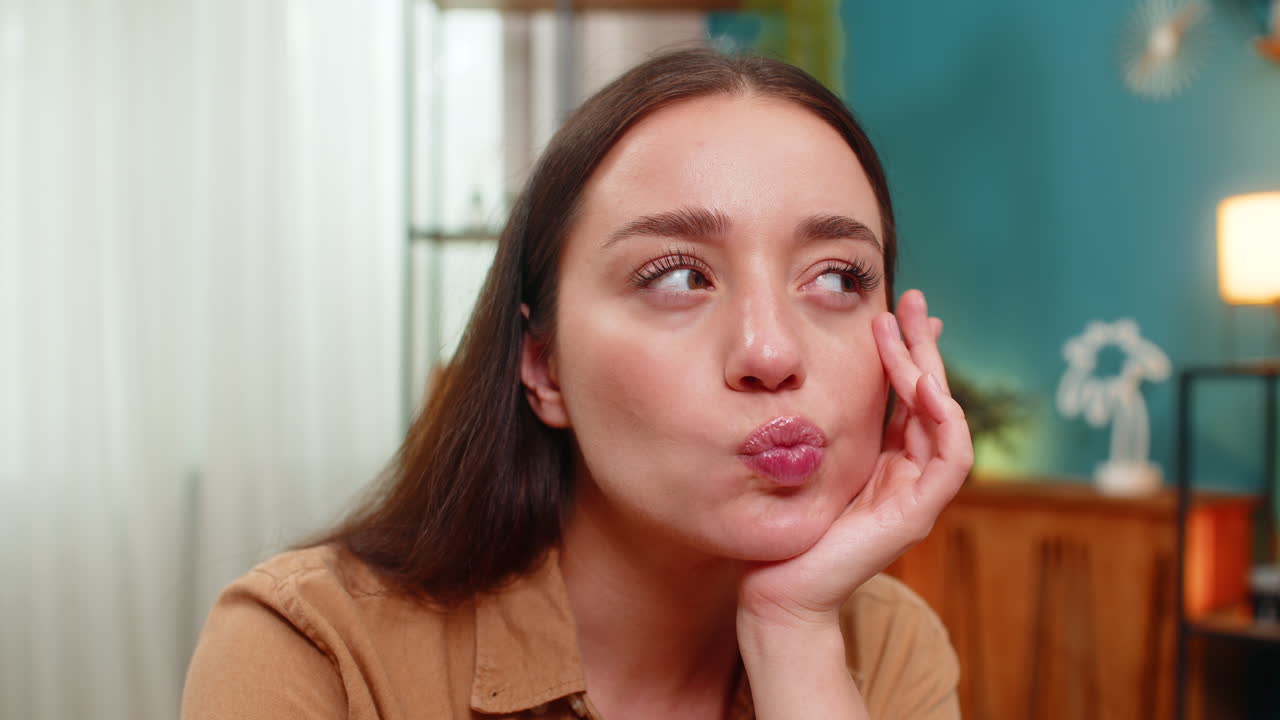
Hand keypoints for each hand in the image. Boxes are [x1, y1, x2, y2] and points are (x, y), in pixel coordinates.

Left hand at [737, 289, 973, 629]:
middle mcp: (907, 474)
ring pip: (945, 419)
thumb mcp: (804, 459)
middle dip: (924, 346)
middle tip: (912, 300)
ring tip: (907, 331)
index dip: (908, 351)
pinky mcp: (917, 514)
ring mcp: (917, 495)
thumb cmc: (783, 527)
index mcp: (886, 462)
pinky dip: (944, 420)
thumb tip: (798, 372)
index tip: (894, 309)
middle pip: (932, 398)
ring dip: (929, 370)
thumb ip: (818, 424)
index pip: (909, 396)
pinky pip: (949, 458)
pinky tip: (925, 385)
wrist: (777, 589)